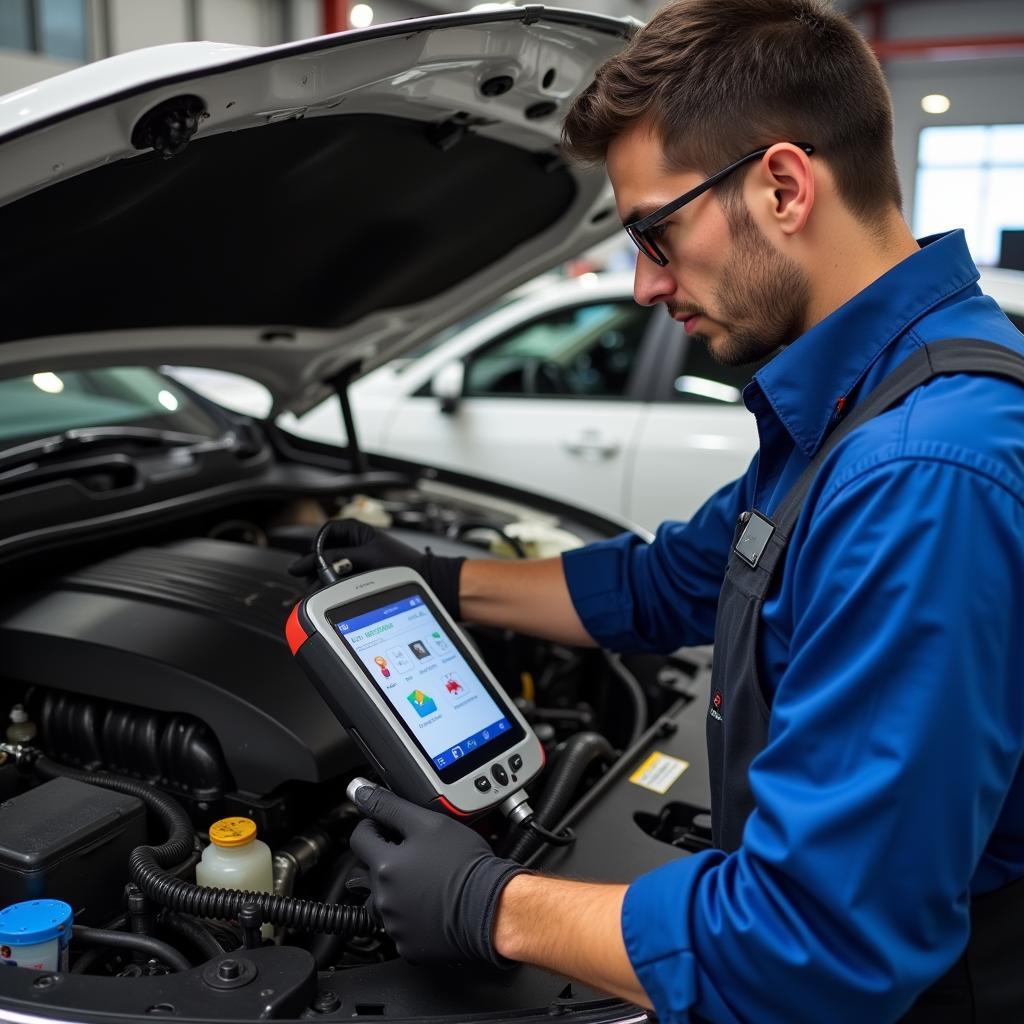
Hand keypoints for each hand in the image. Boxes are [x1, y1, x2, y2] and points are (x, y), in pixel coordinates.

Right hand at [288, 519, 464, 616]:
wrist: (427, 580)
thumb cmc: (402, 564)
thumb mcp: (365, 557)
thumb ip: (335, 558)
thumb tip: (307, 562)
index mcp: (354, 530)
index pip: (322, 536)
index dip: (313, 552)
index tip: (304, 568)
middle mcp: (354, 543)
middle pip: (324, 555)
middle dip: (318, 569)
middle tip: (316, 583)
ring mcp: (357, 560)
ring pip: (331, 569)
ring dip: (327, 580)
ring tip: (327, 592)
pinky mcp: (361, 576)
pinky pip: (341, 580)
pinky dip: (336, 588)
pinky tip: (336, 596)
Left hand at [349, 785, 528, 966]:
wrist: (492, 907)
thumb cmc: (466, 865)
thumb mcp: (428, 823)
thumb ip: (390, 806)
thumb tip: (360, 791)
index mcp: (384, 866)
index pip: (360, 838)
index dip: (374, 826)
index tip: (389, 827)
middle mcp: (383, 898)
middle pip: (370, 871)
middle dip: (386, 860)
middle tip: (416, 855)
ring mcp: (395, 925)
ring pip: (383, 901)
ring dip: (395, 889)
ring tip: (424, 881)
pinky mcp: (409, 945)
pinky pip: (400, 927)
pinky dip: (410, 916)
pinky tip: (430, 904)